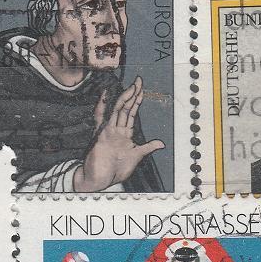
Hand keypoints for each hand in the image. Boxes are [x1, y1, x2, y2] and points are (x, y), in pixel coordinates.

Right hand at [73, 76, 163, 191]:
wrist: (99, 181)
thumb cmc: (115, 171)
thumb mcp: (136, 157)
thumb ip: (147, 148)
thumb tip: (162, 143)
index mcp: (124, 134)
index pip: (132, 113)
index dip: (137, 101)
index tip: (141, 89)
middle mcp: (116, 129)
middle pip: (126, 108)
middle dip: (133, 94)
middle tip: (139, 80)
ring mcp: (108, 131)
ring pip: (118, 110)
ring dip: (125, 98)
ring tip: (131, 86)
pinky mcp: (102, 135)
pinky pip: (103, 118)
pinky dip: (103, 106)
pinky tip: (105, 95)